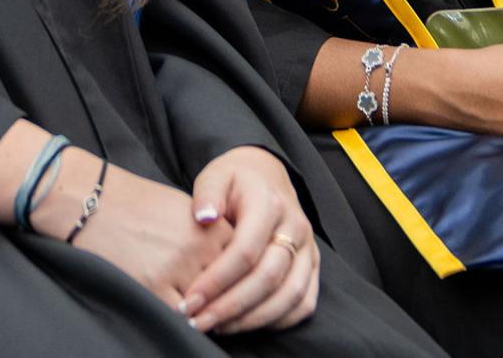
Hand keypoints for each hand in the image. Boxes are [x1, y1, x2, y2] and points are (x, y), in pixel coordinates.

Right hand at [39, 153, 229, 310]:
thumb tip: (226, 266)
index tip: (235, 289)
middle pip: (227, 287)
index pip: (242, 263)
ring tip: (201, 315)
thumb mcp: (184, 209)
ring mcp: (176, 268)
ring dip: (204, 313)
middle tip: (221, 308)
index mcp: (210, 224)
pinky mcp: (153, 287)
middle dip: (224, 299)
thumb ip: (209, 235)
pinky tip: (178, 316)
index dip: (237, 279)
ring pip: (206, 306)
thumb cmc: (137, 204)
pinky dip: (181, 321)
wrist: (94, 202)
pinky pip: (179, 317)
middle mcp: (198, 246)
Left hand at [180, 147, 318, 335]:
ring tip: (218, 327)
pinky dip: (277, 321)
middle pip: (268, 278)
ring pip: (289, 295)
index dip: (217, 280)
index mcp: (269, 202)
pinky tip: (247, 323)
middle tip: (198, 321)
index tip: (189, 300)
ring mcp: (308, 247)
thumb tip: (204, 217)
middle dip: (230, 306)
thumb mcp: (216, 176)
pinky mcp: (312, 265)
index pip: (245, 250)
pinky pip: (303, 303)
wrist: (265, 177)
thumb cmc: (234, 184)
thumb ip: (207, 192)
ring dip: (252, 319)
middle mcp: (295, 225)